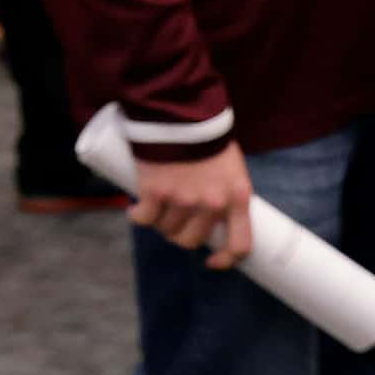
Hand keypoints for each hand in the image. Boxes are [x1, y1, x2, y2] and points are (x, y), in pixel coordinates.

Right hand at [128, 142, 254, 269]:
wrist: (182, 113)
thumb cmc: (207, 138)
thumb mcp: (230, 168)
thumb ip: (224, 192)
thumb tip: (209, 216)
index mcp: (237, 198)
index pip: (239, 245)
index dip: (226, 259)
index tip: (213, 260)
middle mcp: (212, 204)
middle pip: (193, 239)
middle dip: (181, 235)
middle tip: (174, 222)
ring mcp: (183, 200)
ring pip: (167, 230)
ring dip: (159, 224)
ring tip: (155, 210)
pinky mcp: (156, 193)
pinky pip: (144, 218)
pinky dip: (138, 216)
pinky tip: (135, 211)